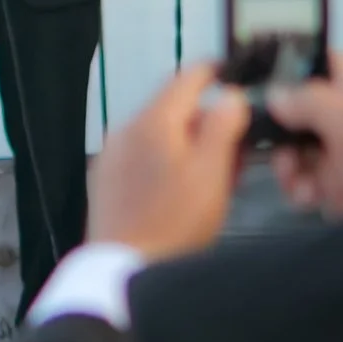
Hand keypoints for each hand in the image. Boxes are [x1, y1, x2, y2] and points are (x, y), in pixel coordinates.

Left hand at [87, 64, 250, 258]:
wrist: (122, 267)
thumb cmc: (175, 219)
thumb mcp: (211, 172)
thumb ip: (222, 127)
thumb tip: (230, 94)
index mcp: (154, 119)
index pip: (187, 78)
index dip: (215, 74)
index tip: (235, 77)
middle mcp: (126, 128)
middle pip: (173, 109)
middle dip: (207, 122)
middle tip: (237, 149)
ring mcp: (111, 154)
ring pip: (159, 135)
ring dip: (188, 145)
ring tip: (215, 176)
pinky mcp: (105, 180)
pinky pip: (143, 156)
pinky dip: (167, 162)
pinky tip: (183, 190)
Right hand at [265, 52, 342, 219]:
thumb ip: (303, 101)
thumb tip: (273, 95)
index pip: (305, 68)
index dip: (278, 79)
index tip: (256, 99)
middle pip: (291, 117)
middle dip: (277, 138)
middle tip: (282, 154)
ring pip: (296, 154)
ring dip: (288, 169)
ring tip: (299, 183)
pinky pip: (310, 187)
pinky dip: (303, 193)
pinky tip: (311, 197)